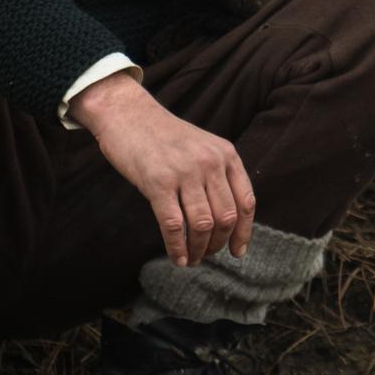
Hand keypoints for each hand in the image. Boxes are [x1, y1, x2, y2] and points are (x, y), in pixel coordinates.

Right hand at [70, 72, 255, 266]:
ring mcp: (185, 172)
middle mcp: (210, 163)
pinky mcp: (158, 182)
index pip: (246, 201)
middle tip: (206, 255)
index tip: (238, 251)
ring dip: (199, 249)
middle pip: (226, 217)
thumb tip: (226, 219)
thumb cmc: (163, 137)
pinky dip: (177, 247)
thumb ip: (217, 175)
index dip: (244, 232)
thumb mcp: (202, 147)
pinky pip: (174, 225)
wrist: (128, 114)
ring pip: (203, 224)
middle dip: (218, 243)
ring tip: (191, 259)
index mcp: (226, 155)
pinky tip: (177, 258)